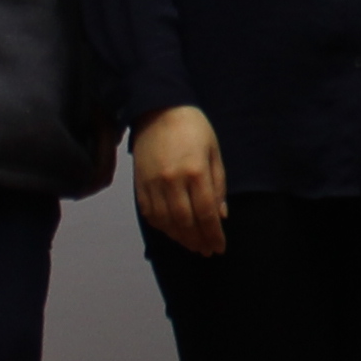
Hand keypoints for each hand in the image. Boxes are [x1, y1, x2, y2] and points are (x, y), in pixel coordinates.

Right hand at [130, 106, 230, 255]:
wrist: (159, 109)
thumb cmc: (194, 129)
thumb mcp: (214, 153)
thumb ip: (218, 186)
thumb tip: (221, 216)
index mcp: (196, 171)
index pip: (206, 213)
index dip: (213, 234)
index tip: (219, 247)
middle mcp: (173, 181)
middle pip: (185, 222)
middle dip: (198, 240)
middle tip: (206, 251)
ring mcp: (153, 183)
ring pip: (166, 221)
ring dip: (180, 238)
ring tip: (192, 245)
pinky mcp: (140, 184)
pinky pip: (149, 213)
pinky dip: (161, 227)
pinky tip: (172, 231)